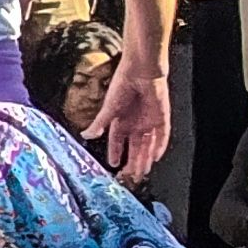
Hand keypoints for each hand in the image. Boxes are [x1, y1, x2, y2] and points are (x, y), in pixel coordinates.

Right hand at [95, 64, 169, 183]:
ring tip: (142, 172)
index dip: (116, 152)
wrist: (140, 72)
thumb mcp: (109, 108)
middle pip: (135, 147)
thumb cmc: (123, 86)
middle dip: (133, 161)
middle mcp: (135, 123)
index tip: (113, 163)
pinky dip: (159, 147)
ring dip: (145, 158)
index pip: (118, 141)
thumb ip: (100, 123)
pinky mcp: (161, 118)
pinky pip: (162, 136)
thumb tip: (85, 136)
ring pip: (148, 145)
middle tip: (131, 176)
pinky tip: (155, 158)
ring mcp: (148, 121)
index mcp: (121, 120)